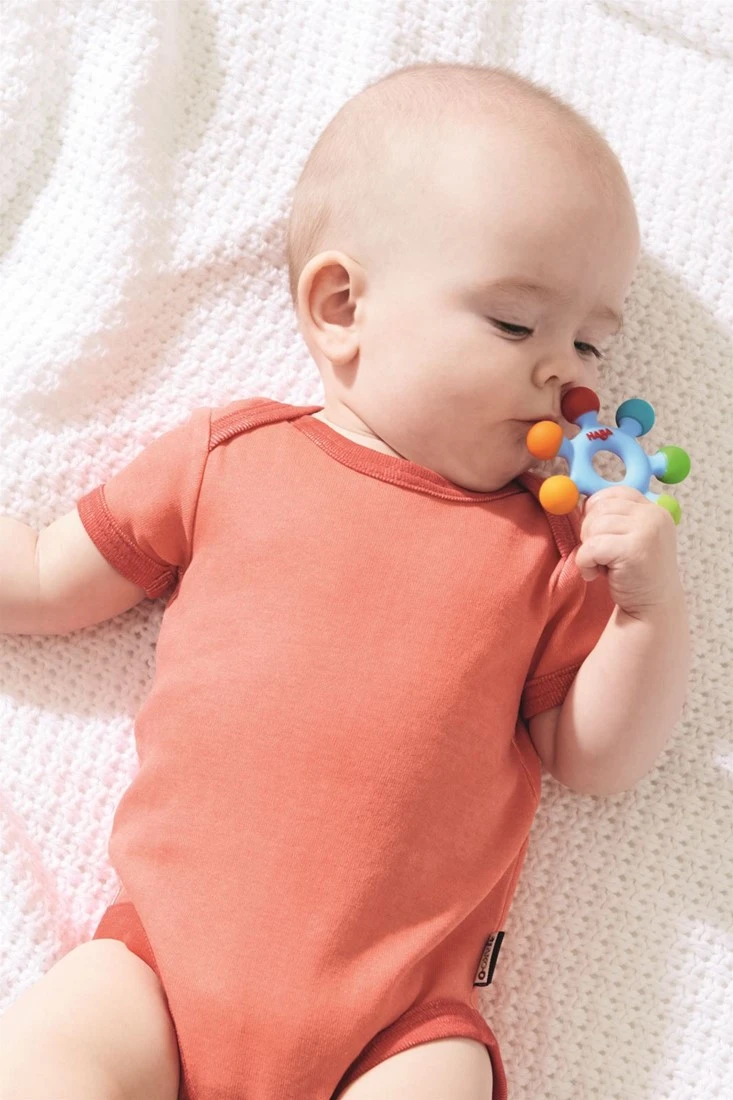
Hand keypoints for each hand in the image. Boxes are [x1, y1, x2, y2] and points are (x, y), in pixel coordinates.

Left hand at [575, 485, 682, 616]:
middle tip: (600, 555)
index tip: (598, 535)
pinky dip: (585, 563)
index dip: (595, 512)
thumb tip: (578, 501)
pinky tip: (595, 575)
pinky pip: (591, 547)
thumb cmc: (635, 573)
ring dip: (587, 549)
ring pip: (593, 526)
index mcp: (653, 509)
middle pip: (599, 508)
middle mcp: (653, 515)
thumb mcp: (630, 537)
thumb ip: (614, 518)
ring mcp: (647, 531)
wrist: (653, 607)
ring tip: (600, 566)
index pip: (612, 494)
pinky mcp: (634, 549)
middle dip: (589, 532)